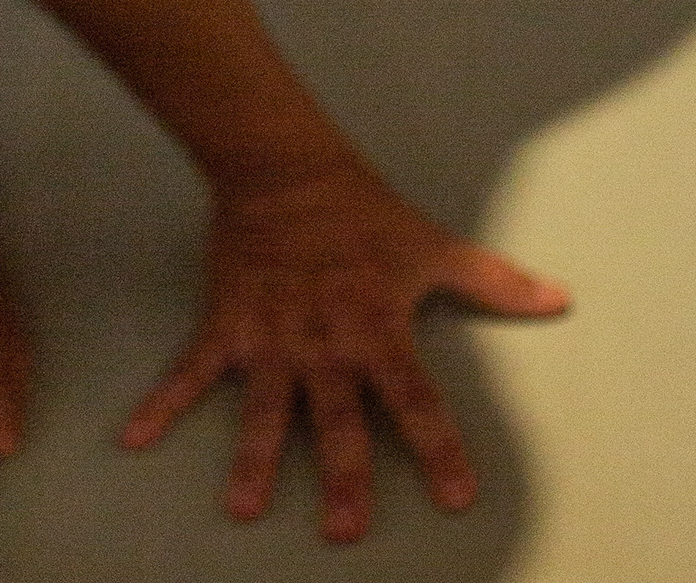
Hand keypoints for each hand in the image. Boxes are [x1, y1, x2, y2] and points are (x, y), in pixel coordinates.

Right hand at [120, 161, 569, 542]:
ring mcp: (270, 339)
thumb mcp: (432, 244)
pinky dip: (160, 404)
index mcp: (377, 329)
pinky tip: (135, 439)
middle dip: (344, 476)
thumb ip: (493, 281)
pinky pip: (190, 370)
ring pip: (263, 410)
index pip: (417, 399)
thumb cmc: (361, 208)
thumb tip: (560, 298)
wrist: (282, 164)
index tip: (455, 497)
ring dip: (252, 460)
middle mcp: (324, 345)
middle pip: (336, 420)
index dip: (439, 449)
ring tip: (242, 509)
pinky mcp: (227, 324)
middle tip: (345, 532)